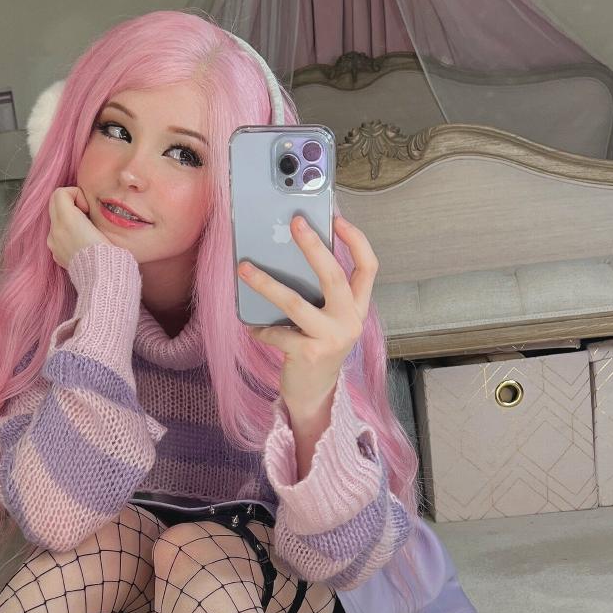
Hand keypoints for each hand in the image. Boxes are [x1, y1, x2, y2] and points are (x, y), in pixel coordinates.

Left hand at [46, 186, 113, 269]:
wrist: (104, 277)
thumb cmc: (108, 250)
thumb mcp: (101, 220)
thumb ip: (85, 206)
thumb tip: (83, 207)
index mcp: (66, 220)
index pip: (61, 192)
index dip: (77, 195)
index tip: (87, 208)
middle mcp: (55, 230)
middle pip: (54, 203)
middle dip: (70, 205)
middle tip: (85, 215)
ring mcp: (53, 244)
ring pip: (55, 220)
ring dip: (68, 219)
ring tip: (85, 230)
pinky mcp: (56, 255)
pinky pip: (57, 236)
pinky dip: (66, 234)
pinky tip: (80, 243)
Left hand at [237, 215, 377, 415]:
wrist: (314, 393)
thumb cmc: (316, 347)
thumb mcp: (326, 320)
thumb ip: (320, 294)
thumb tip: (289, 255)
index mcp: (357, 308)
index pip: (368, 267)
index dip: (356, 241)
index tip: (337, 219)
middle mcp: (350, 321)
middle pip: (334, 276)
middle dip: (313, 247)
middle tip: (294, 224)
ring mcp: (331, 338)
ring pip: (295, 303)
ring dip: (266, 283)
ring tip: (244, 268)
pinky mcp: (310, 354)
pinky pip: (278, 333)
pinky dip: (261, 328)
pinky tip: (251, 326)